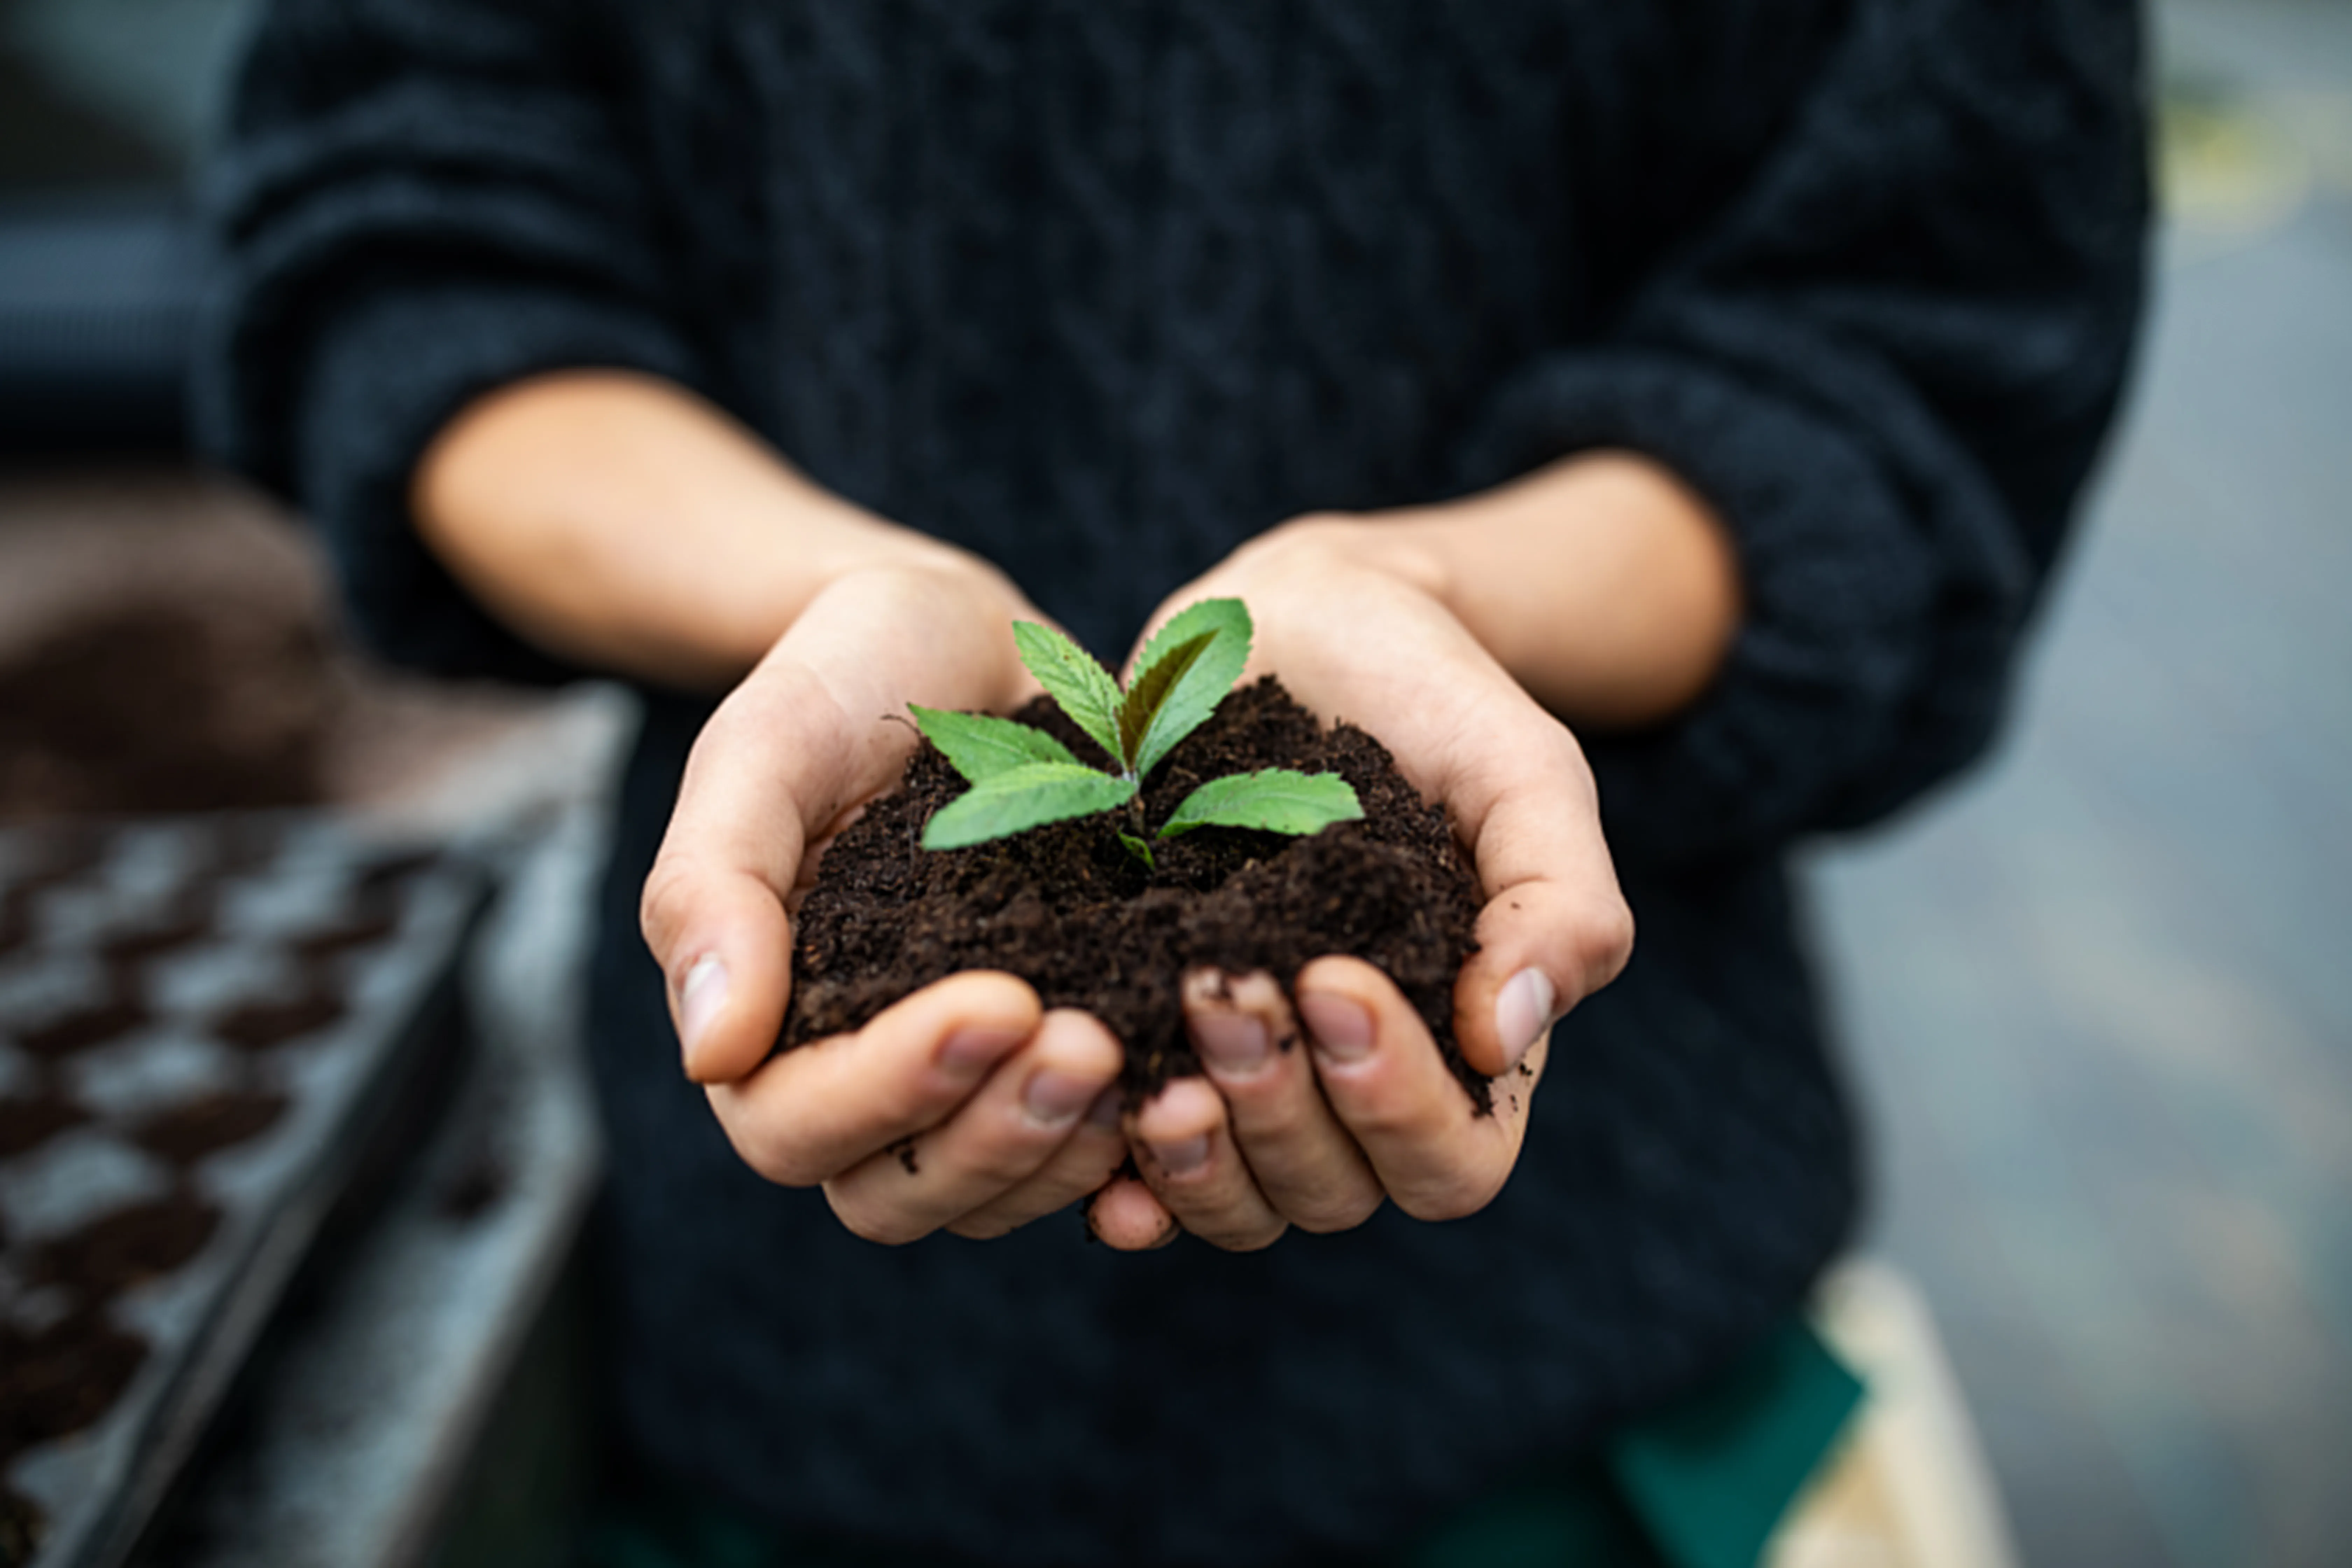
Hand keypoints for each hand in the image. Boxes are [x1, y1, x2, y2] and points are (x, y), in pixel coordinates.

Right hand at [641, 560, 1132, 1242]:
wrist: (959, 640)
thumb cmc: (840, 679)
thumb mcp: (761, 749)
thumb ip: (711, 890)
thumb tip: (712, 1052)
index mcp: (767, 1021)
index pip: (796, 1125)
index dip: (890, 1089)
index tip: (998, 1002)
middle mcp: (862, 1071)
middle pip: (898, 1192)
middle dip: (997, 1137)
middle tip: (1092, 1044)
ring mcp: (967, 1079)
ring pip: (998, 1192)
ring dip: (1070, 1150)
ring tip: (1157, 1064)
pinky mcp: (1058, 1053)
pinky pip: (1089, 1158)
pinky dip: (1141, 1149)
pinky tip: (1200, 1091)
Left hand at [1087, 519, 1636, 1250]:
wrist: (1303, 624)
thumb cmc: (1434, 699)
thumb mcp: (1525, 774)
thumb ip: (1559, 902)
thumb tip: (1512, 1035)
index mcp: (1464, 1048)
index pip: (1449, 1161)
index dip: (1394, 1102)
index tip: (1335, 980)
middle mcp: (1354, 1088)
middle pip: (1331, 1191)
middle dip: (1277, 1108)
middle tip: (1222, 988)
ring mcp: (1249, 1075)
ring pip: (1234, 1199)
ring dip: (1194, 1154)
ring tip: (1150, 1067)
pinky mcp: (1149, 1040)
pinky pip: (1131, 1165)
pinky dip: (1109, 1170)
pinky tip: (1088, 1127)